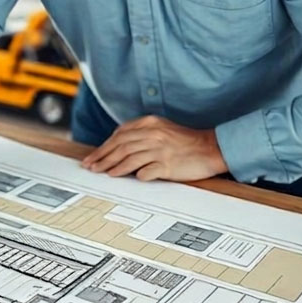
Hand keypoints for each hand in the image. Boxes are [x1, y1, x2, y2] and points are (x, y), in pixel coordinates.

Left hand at [80, 115, 228, 181]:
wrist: (211, 148)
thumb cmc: (185, 141)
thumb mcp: (162, 129)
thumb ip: (141, 134)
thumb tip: (118, 146)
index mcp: (150, 124)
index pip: (119, 135)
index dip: (104, 146)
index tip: (93, 156)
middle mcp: (153, 135)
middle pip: (120, 146)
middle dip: (102, 157)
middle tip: (91, 166)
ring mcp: (160, 150)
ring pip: (129, 158)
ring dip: (113, 166)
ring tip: (103, 173)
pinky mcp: (167, 165)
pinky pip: (145, 171)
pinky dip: (134, 175)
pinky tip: (125, 178)